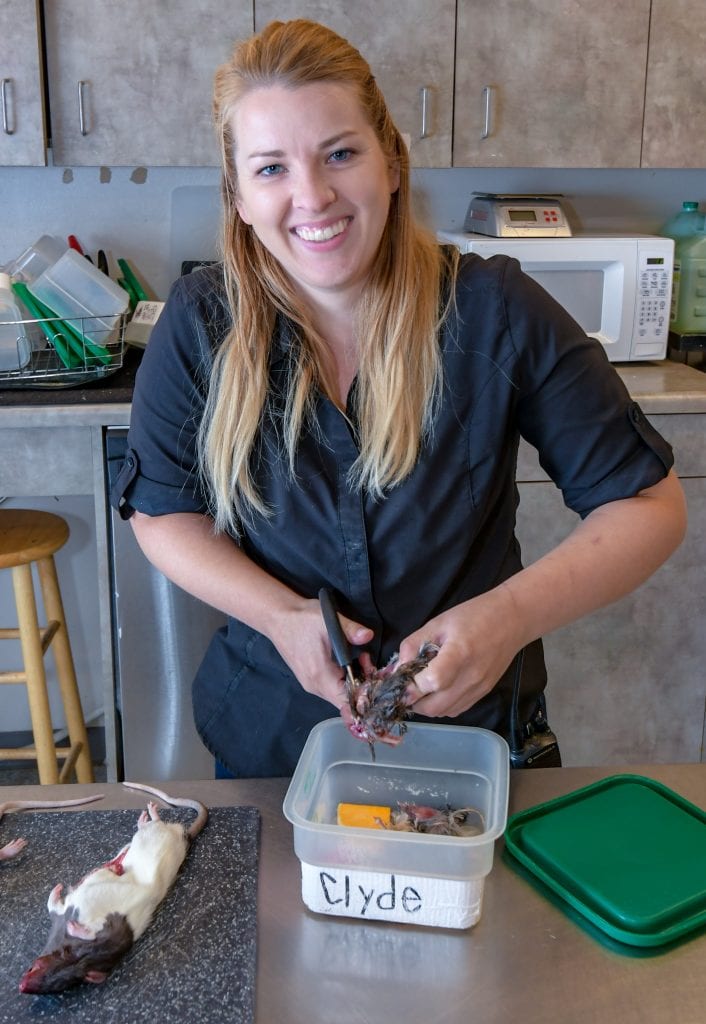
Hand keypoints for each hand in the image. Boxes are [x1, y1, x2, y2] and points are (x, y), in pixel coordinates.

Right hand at [267, 596, 373, 713]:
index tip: (376, 678)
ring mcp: (312, 684)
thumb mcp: (328, 620)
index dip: (364, 696)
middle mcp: (314, 686)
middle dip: (364, 685)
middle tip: (369, 661)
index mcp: (319, 675)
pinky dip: (346, 679)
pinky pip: (333, 688)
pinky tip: (351, 661)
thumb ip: (350, 629)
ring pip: (340, 695)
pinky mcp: (311, 679)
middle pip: (346, 700)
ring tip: (361, 658)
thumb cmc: (302, 618)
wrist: (278, 617)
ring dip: (355, 681)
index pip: (346, 702)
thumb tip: (368, 636)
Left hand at [397, 589, 522, 719]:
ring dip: (426, 706)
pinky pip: (457, 710)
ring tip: (422, 688)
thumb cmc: (473, 615)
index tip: (401, 679)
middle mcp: (471, 676)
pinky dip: (442, 706)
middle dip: (413, 701)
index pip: (432, 681)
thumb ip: (413, 645)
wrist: (511, 620)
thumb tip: (396, 669)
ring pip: (444, 712)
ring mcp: (479, 688)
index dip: (411, 685)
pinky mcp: (484, 693)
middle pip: (434, 707)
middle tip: (407, 687)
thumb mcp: (437, 623)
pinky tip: (439, 690)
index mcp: (459, 652)